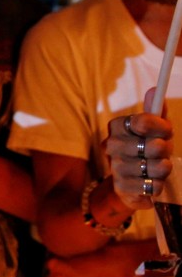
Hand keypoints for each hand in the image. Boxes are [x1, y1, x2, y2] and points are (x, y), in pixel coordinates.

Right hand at [105, 89, 172, 209]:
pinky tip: (153, 181)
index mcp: (118, 127)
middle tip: (163, 151)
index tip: (165, 131)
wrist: (132, 182)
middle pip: (150, 146)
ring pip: (153, 167)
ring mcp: (115, 168)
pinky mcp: (122, 188)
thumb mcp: (154, 130)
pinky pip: (150, 186)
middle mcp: (111, 146)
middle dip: (164, 150)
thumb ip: (155, 112)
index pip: (140, 121)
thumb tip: (155, 89)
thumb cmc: (146, 149)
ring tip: (160, 167)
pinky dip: (158, 184)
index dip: (158, 126)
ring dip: (163, 168)